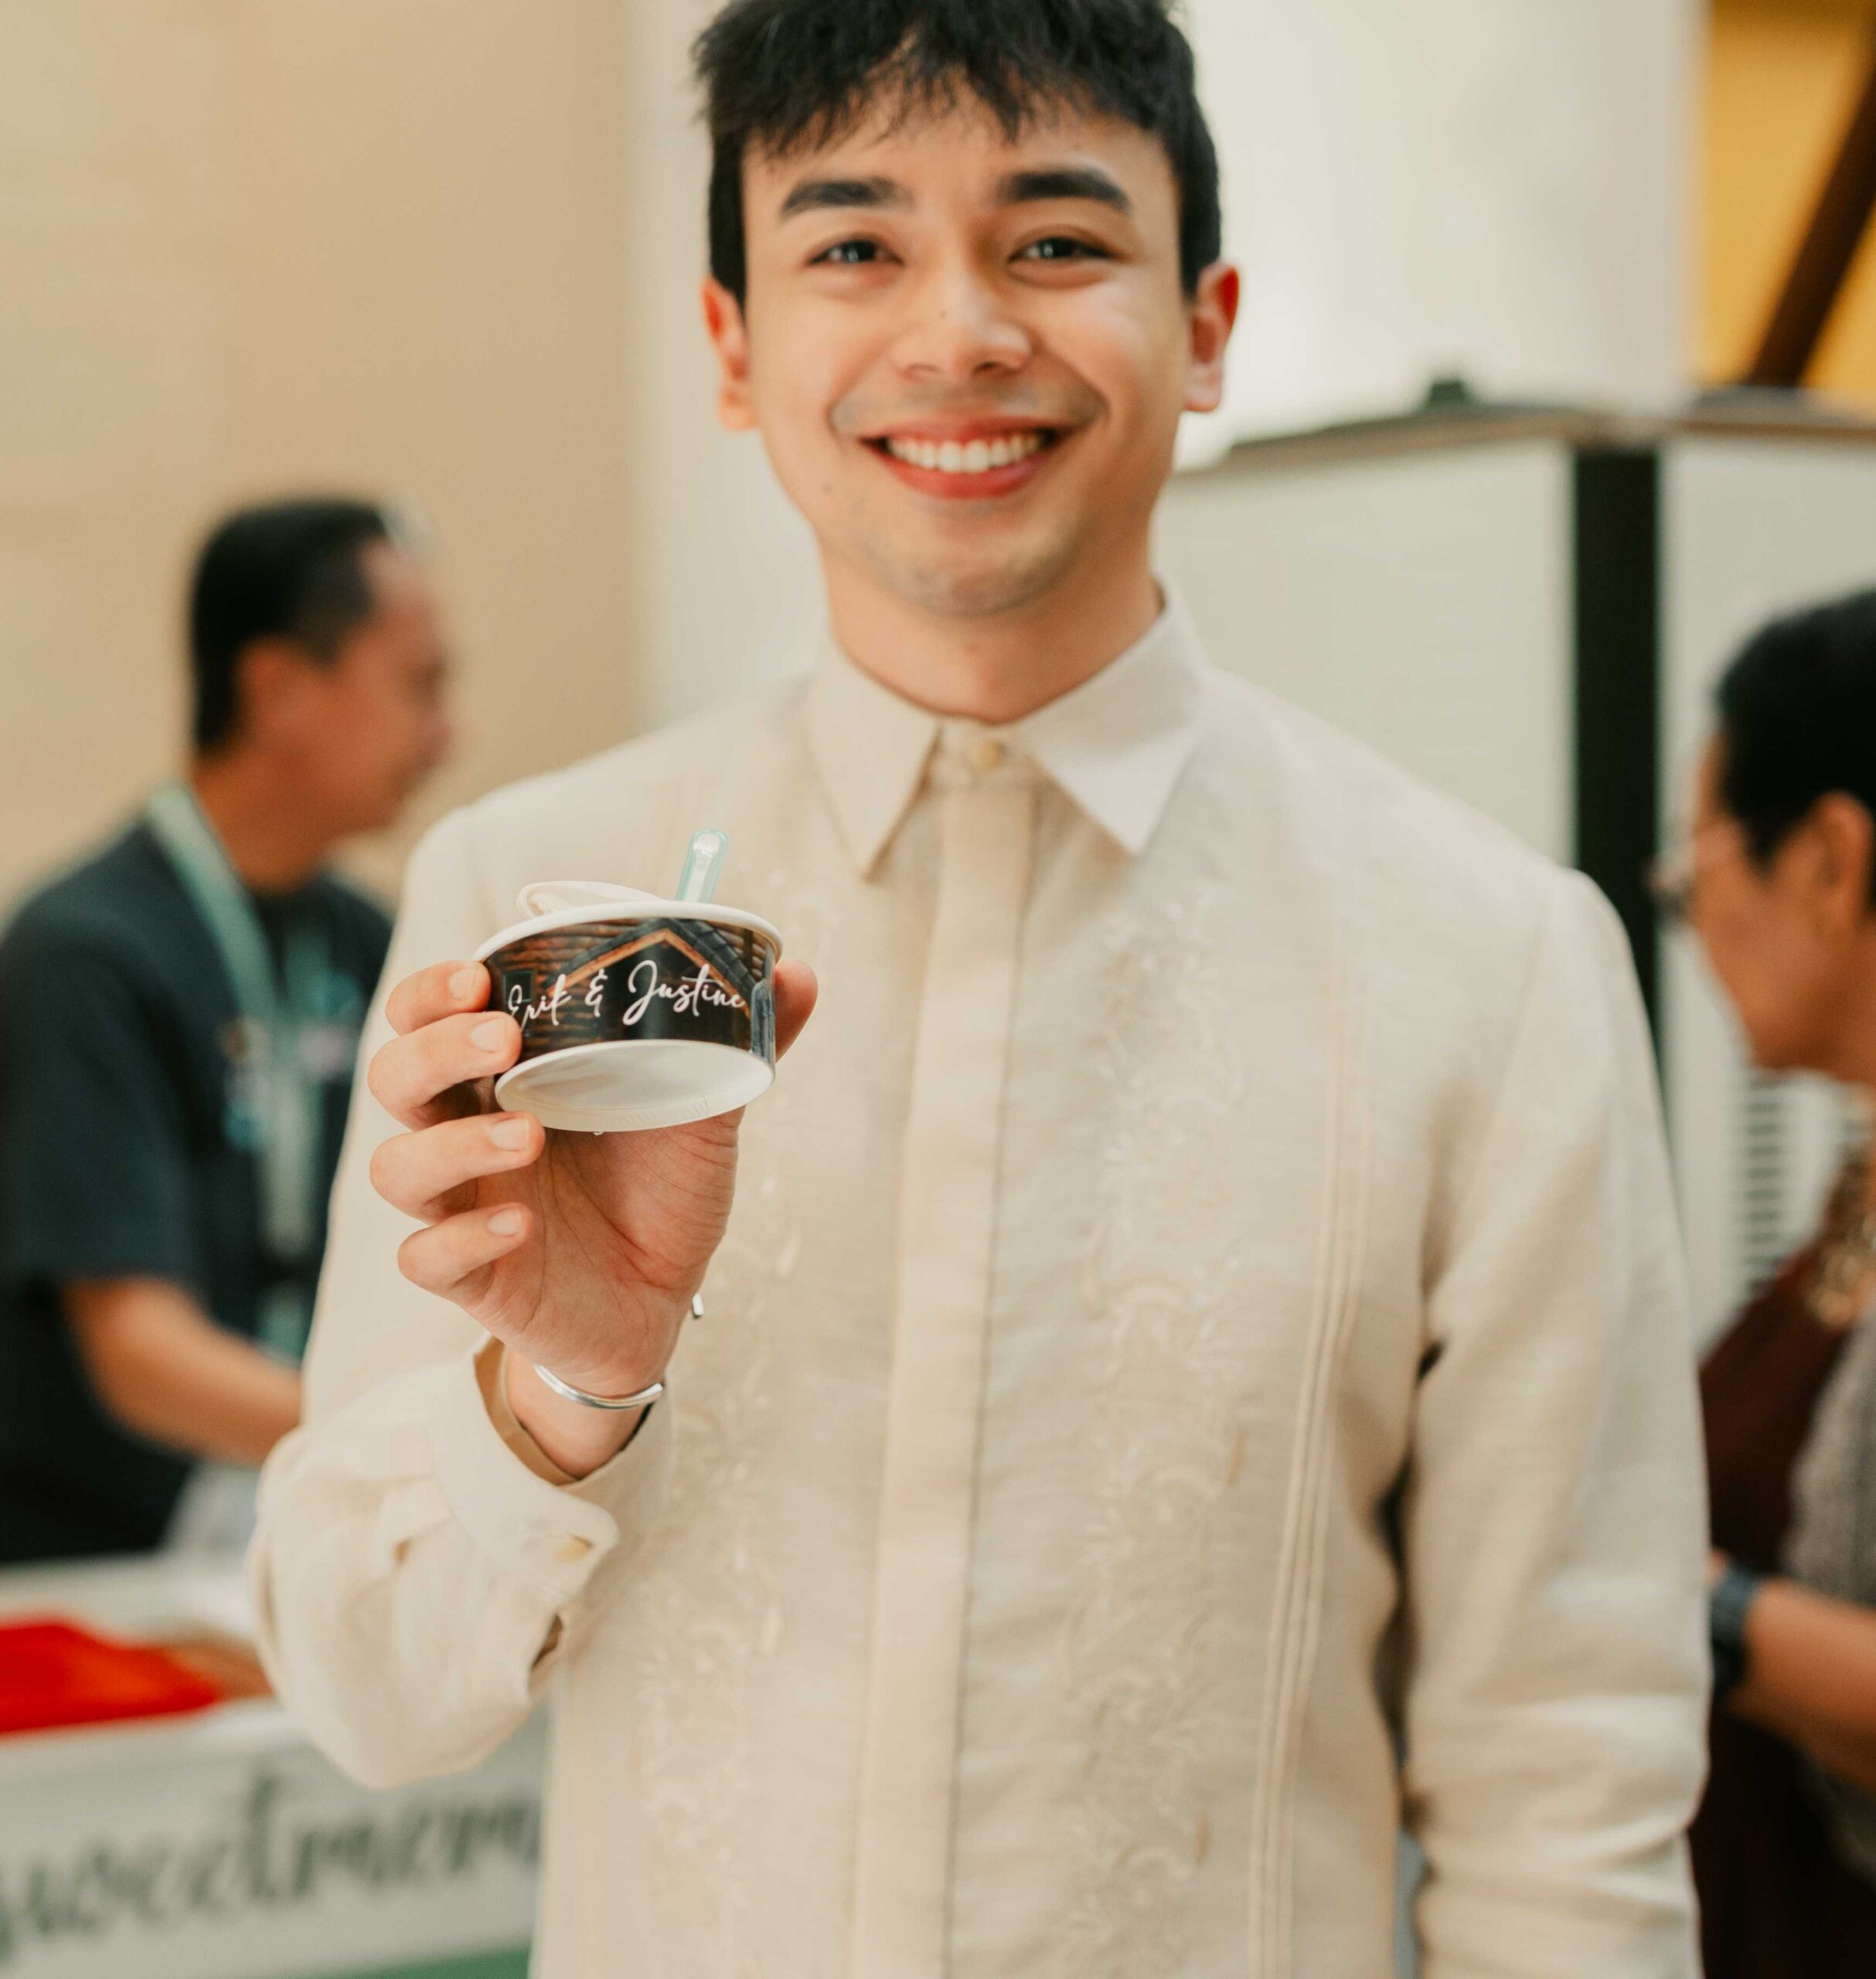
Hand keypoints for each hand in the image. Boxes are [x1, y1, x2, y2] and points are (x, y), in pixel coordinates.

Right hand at [367, 955, 816, 1470]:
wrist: (660, 1304)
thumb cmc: (659, 1193)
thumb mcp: (704, 1111)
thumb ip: (734, 1041)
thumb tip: (796, 969)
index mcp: (507, 1077)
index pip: (429, 1015)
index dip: (435, 989)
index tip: (482, 974)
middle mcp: (466, 1132)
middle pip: (396, 1076)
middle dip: (435, 1048)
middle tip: (503, 1038)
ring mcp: (461, 1205)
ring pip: (397, 1166)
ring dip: (453, 1145)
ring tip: (528, 1135)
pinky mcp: (472, 1276)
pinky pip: (426, 1258)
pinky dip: (464, 1239)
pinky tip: (520, 1227)